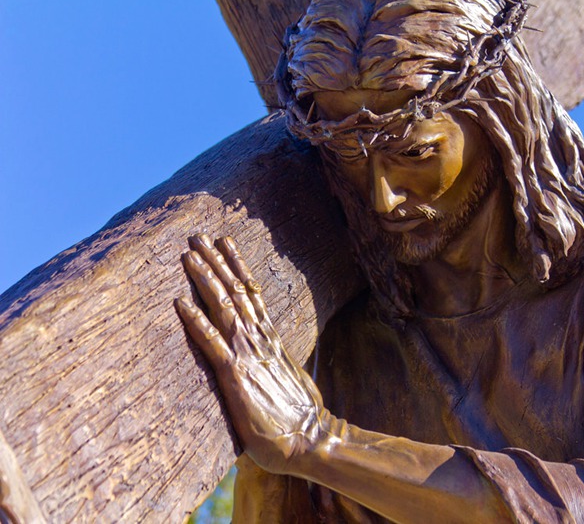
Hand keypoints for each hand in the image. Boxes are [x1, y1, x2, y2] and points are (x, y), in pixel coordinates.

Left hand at [175, 234, 327, 473]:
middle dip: (216, 262)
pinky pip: (210, 341)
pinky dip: (194, 319)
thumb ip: (272, 366)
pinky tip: (179, 301)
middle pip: (236, 291)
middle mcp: (260, 339)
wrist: (310, 440)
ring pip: (223, 306)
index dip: (237, 267)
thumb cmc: (299, 419)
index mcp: (271, 340)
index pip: (252, 294)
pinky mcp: (234, 375)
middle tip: (198, 236)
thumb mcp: (288, 381)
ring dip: (204, 278)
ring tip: (187, 254)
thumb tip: (264, 363)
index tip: (226, 243)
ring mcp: (247, 354)